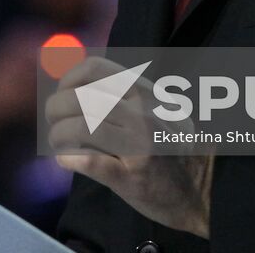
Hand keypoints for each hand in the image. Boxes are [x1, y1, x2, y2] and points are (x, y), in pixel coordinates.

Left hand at [45, 57, 212, 237]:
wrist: (200, 184)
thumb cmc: (169, 142)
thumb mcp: (155, 105)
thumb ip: (123, 93)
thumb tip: (74, 83)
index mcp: (144, 90)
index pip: (94, 69)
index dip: (68, 79)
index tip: (62, 93)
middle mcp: (141, 112)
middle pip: (79, 99)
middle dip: (55, 110)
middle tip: (54, 122)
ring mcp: (138, 144)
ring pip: (78, 128)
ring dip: (58, 136)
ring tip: (59, 142)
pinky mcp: (131, 176)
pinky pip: (88, 161)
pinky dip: (68, 158)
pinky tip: (66, 159)